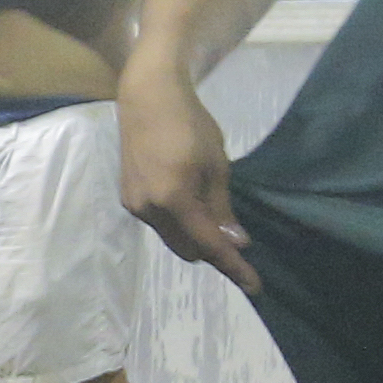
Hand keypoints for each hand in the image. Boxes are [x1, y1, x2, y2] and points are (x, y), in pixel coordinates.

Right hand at [119, 73, 255, 291]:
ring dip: (194, 236)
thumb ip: (222, 208)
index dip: (233, 266)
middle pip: (187, 249)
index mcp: (174, 200)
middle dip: (212, 251)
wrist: (147, 97)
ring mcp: (135, 205)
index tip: (253, 284)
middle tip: (235, 238)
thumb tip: (235, 242)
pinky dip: (179, 222)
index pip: (209, 245)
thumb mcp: (216, 165)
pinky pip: (159, 223)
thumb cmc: (190, 124)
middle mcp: (149, 210)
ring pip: (172, 237)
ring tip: (212, 212)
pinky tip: (189, 201)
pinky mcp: (128, 197)